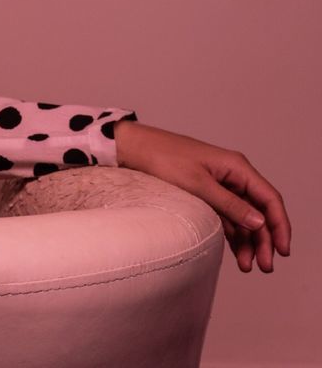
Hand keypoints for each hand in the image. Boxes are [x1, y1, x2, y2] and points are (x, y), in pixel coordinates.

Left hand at [115, 120, 291, 272]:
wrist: (131, 148)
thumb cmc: (162, 158)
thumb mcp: (197, 184)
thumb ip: (229, 205)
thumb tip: (259, 223)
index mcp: (236, 167)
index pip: (269, 198)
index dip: (280, 226)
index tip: (282, 251)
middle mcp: (232, 175)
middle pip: (259, 211)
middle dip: (265, 240)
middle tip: (265, 266)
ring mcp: (219, 185)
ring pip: (243, 217)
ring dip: (248, 241)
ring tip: (248, 266)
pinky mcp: (205, 194)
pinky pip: (226, 217)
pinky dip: (232, 235)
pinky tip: (236, 254)